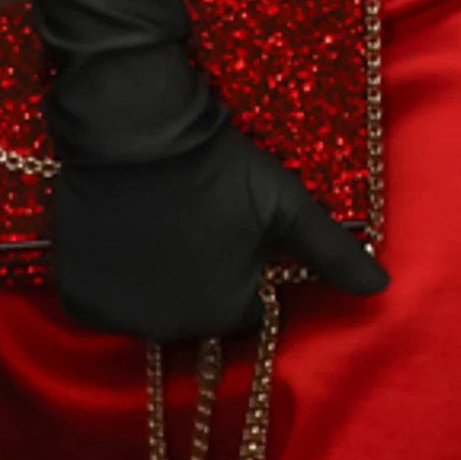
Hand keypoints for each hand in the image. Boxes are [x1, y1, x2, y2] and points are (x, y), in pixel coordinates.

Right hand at [50, 115, 387, 343]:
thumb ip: (332, 253)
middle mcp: (171, 330)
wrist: (135, 129)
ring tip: (160, 223)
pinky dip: (113, 278)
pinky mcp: (79, 299)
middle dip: (201, 277)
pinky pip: (104, 302)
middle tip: (195, 221)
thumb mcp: (286, 204)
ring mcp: (121, 318)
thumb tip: (381, 290)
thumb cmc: (220, 165)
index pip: (244, 308)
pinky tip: (125, 236)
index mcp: (226, 313)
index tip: (233, 229)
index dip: (243, 267)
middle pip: (195, 312)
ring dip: (156, 280)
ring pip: (149, 307)